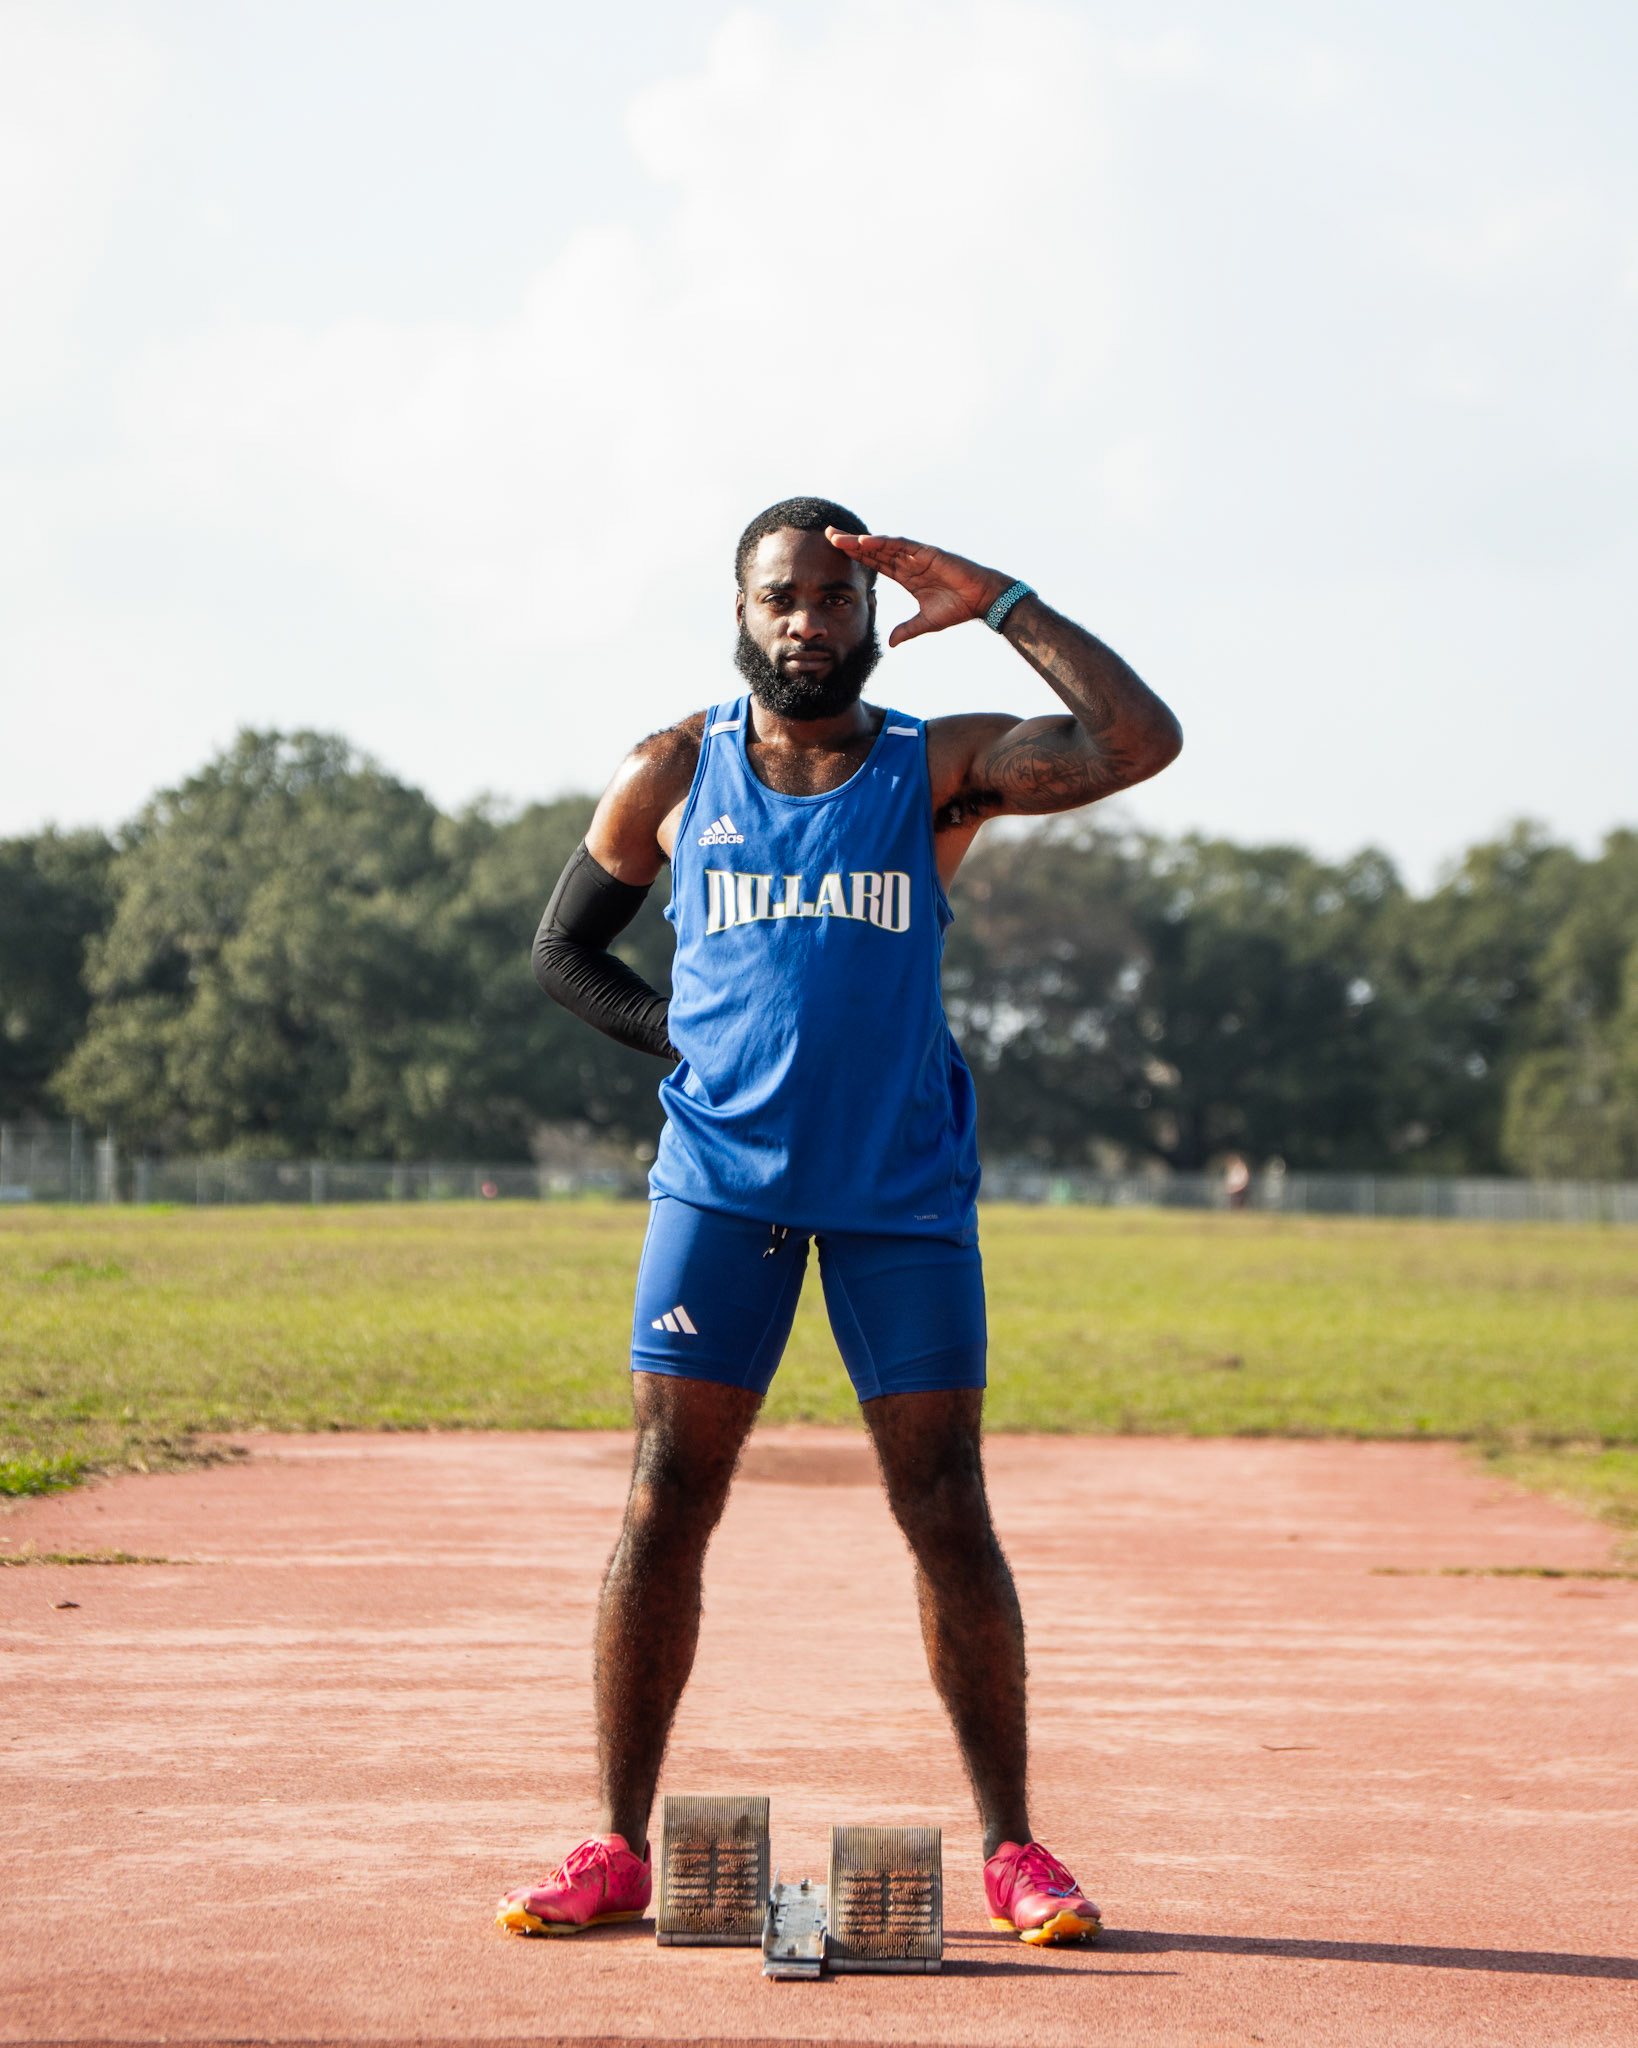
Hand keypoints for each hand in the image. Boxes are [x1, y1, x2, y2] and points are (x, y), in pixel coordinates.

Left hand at [826, 529, 1012, 646]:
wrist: (981, 599)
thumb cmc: (958, 607)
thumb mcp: (925, 623)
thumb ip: (907, 630)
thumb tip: (892, 643)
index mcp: (907, 575)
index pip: (876, 564)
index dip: (856, 558)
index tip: (836, 553)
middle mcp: (909, 562)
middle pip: (874, 550)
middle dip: (851, 544)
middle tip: (828, 535)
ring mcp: (916, 555)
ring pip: (882, 545)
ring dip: (860, 541)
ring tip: (838, 536)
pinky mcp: (926, 552)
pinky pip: (900, 545)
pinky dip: (882, 543)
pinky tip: (864, 542)